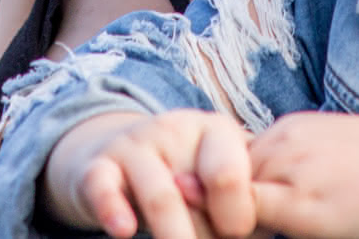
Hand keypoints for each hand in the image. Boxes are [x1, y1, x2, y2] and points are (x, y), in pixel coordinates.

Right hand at [43, 110, 256, 238]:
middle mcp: (175, 130)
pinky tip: (124, 231)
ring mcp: (134, 146)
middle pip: (195, 193)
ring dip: (174, 235)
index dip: (236, 218)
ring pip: (159, 196)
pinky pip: (103, 187)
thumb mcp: (219, 179)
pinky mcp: (97, 166)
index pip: (230, 176)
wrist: (118, 154)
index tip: (235, 235)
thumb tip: (261, 226)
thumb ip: (246, 199)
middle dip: (204, 235)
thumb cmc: (188, 176)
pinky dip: (113, 209)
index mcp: (216, 131)